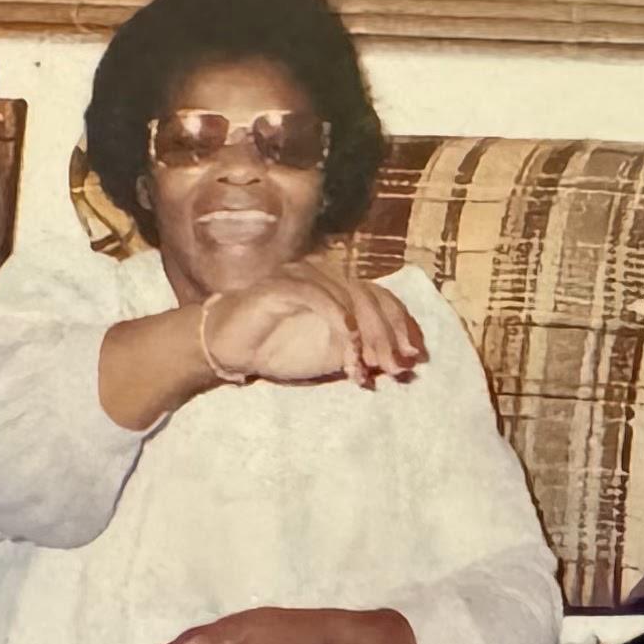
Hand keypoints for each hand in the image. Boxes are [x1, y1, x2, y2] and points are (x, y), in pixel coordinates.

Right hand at [205, 265, 427, 388]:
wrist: (230, 348)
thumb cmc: (278, 348)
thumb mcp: (331, 354)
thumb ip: (363, 353)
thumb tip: (401, 361)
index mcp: (339, 286)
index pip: (381, 296)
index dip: (402, 325)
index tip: (413, 357)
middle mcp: (325, 274)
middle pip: (370, 296)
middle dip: (388, 335)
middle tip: (396, 369)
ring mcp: (304, 275)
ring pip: (349, 296)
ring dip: (366, 335)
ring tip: (367, 368)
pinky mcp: (283, 284)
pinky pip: (320, 298)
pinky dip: (339, 324)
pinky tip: (349, 350)